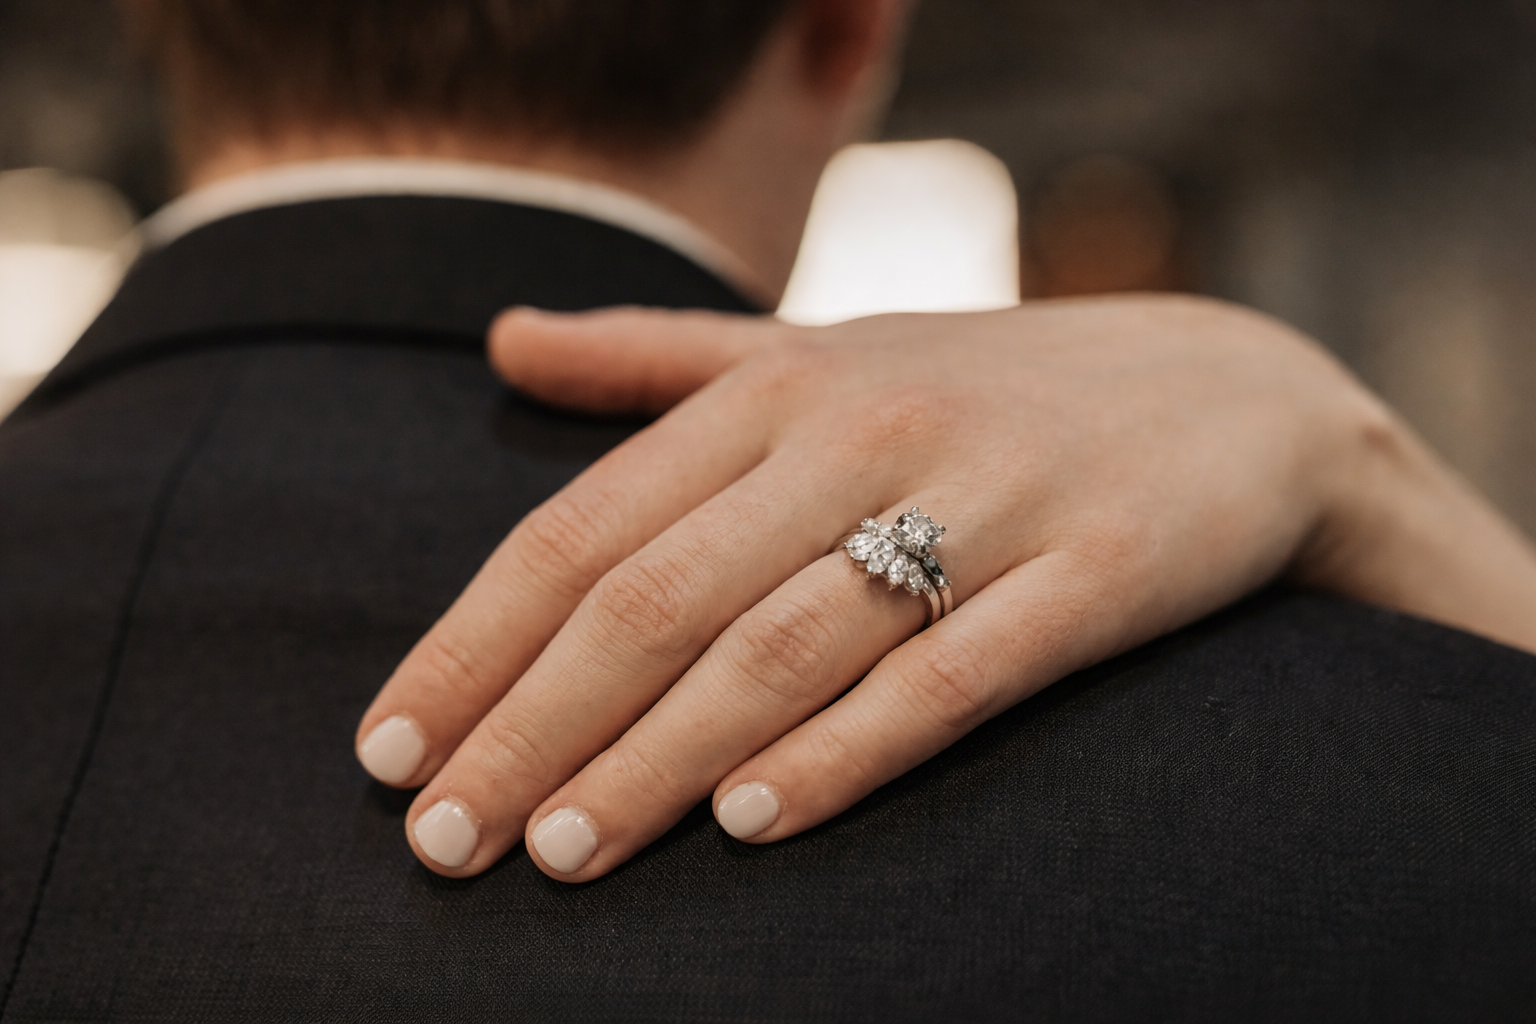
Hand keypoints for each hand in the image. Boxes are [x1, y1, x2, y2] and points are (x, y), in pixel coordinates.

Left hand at [356, 295, 1535, 881]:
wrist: (1236, 393)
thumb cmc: (991, 389)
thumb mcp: (822, 349)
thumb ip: (657, 357)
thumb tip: (503, 340)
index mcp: (777, 386)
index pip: (583, 528)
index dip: (474, 642)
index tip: (387, 749)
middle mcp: (863, 430)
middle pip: (658, 597)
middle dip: (535, 726)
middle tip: (443, 842)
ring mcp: (984, 500)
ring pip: (784, 645)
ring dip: (659, 758)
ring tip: (561, 856)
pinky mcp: (1093, 573)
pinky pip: (951, 674)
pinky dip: (849, 750)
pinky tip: (755, 827)